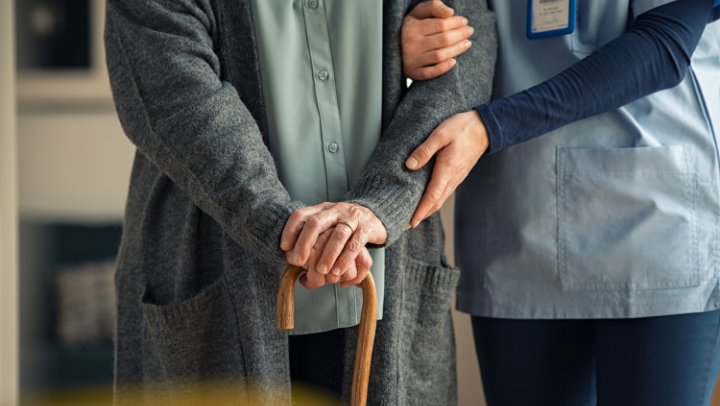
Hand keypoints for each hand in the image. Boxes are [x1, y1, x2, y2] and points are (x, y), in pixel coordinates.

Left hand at [281, 202, 386, 285]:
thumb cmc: (346, 225)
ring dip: (328, 255)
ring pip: (338, 235)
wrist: (377, 216)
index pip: (301, 215)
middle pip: (316, 223)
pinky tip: (338, 271)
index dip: (290, 230)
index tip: (284, 247)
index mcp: (322, 209)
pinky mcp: (367, 228)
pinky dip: (345, 259)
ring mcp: (352, 218)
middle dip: (305, 243)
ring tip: (321, 271)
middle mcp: (336, 210)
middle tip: (298, 261)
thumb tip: (294, 261)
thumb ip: (313, 238)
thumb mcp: (328, 225)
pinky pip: (355, 244)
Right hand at [402, 0, 473, 79]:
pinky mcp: (412, 72)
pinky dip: (443, 68)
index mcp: (411, 27)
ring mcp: (411, 60)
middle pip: (443, 39)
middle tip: (469, 31)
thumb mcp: (418, 13)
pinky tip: (454, 62)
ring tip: (467, 43)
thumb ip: (433, 6)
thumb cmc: (411, 28)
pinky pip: (430, 73)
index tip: (464, 21)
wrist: (394, 48)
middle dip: (460, 34)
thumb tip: (450, 12)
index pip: (440, 24)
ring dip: (457, 49)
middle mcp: (410, 44)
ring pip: (440, 55)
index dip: (456, 22)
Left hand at [405, 110, 488, 226]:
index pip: (432, 197)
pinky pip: (444, 193)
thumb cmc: (462, 128)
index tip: (410, 222)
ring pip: (440, 200)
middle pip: (435, 203)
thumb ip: (424, 150)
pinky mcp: (457, 175)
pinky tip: (426, 201)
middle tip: (405, 225)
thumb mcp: (440, 134)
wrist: (484, 128)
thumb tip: (410, 165)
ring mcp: (456, 178)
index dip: (420, 211)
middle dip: (420, 216)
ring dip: (427, 210)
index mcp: (447, 170)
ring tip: (413, 216)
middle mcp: (452, 178)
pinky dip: (433, 201)